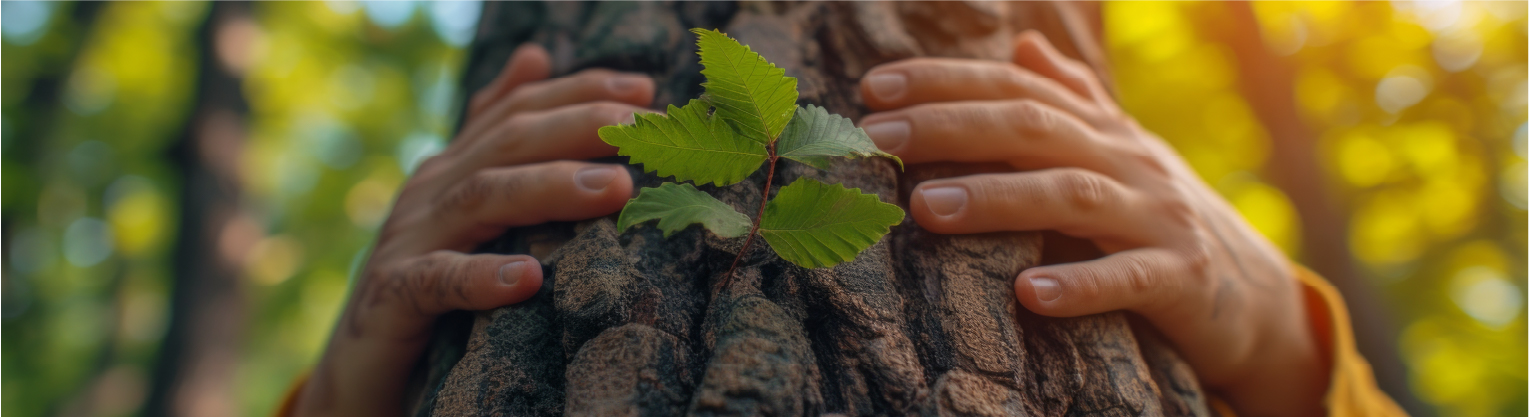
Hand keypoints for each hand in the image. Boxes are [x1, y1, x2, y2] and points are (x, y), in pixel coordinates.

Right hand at [292, 44, 649, 415]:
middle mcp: (430, 192)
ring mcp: (407, 242)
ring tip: (613, 188)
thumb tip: (535, 54)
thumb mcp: (468, 208)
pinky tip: (528, 278)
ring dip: (550, 188)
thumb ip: (497, 138)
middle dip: (580, 126)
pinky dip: (481, 277)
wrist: (356, 369)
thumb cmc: (425, 284)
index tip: (646, 91)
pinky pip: (437, 281)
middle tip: (642, 129)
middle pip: (509, 141)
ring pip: (481, 198)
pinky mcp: (392, 299)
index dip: (580, 91)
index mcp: (453, 168)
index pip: (520, 111)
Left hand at [859, 32, 1326, 415]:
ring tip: (924, 208)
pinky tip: (1027, 293)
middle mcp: (1128, 161)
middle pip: (1032, 128)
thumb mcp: (1118, 153)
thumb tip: (1023, 44)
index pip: (1016, 88)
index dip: (945, 82)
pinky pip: (1129, 278)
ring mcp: (1158, 217)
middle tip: (878, 140)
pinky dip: (1079, 285)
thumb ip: (1072, 100)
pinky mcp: (1182, 279)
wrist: (1256, 297)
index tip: (872, 89)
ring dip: (995, 198)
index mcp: (1102, 129)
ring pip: (1071, 196)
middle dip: (951, 128)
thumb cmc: (1161, 218)